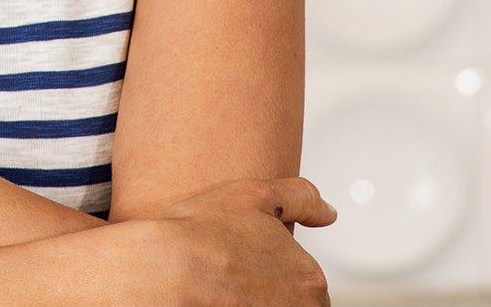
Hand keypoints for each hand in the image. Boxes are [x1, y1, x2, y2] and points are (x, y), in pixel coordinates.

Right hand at [149, 176, 335, 305]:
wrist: (163, 274)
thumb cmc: (201, 236)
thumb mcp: (253, 194)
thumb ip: (300, 198)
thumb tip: (327, 212)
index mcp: (309, 278)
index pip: (304, 284)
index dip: (271, 271)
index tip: (246, 264)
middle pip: (290, 303)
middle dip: (266, 293)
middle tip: (231, 277)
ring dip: (251, 301)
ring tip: (220, 292)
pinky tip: (216, 300)